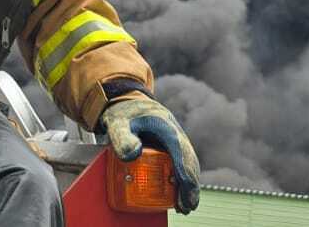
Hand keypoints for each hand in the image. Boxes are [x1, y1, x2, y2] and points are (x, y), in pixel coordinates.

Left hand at [99, 96, 200, 213]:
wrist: (126, 101)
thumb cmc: (122, 112)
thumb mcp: (117, 123)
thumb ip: (122, 137)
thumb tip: (133, 155)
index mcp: (164, 125)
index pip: (179, 149)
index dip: (184, 169)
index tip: (186, 185)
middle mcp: (174, 132)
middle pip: (188, 159)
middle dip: (190, 183)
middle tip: (187, 205)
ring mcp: (175, 139)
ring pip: (187, 162)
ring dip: (189, 183)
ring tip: (185, 206)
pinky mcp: (171, 146)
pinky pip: (181, 162)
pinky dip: (183, 178)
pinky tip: (179, 193)